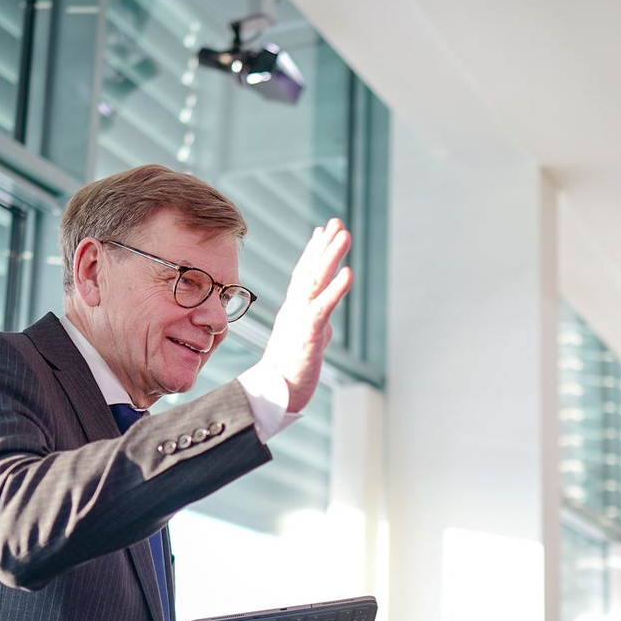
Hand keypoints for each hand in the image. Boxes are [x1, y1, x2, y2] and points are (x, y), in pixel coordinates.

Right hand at [262, 219, 352, 413]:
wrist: (272, 398)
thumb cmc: (288, 375)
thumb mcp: (304, 345)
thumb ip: (315, 329)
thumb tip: (326, 324)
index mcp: (294, 312)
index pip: (304, 276)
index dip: (314, 253)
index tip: (323, 231)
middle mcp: (294, 310)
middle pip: (310, 271)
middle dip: (324, 246)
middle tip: (337, 222)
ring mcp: (299, 320)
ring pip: (316, 282)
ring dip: (330, 256)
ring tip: (344, 234)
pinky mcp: (307, 335)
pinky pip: (322, 309)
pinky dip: (336, 290)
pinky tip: (349, 273)